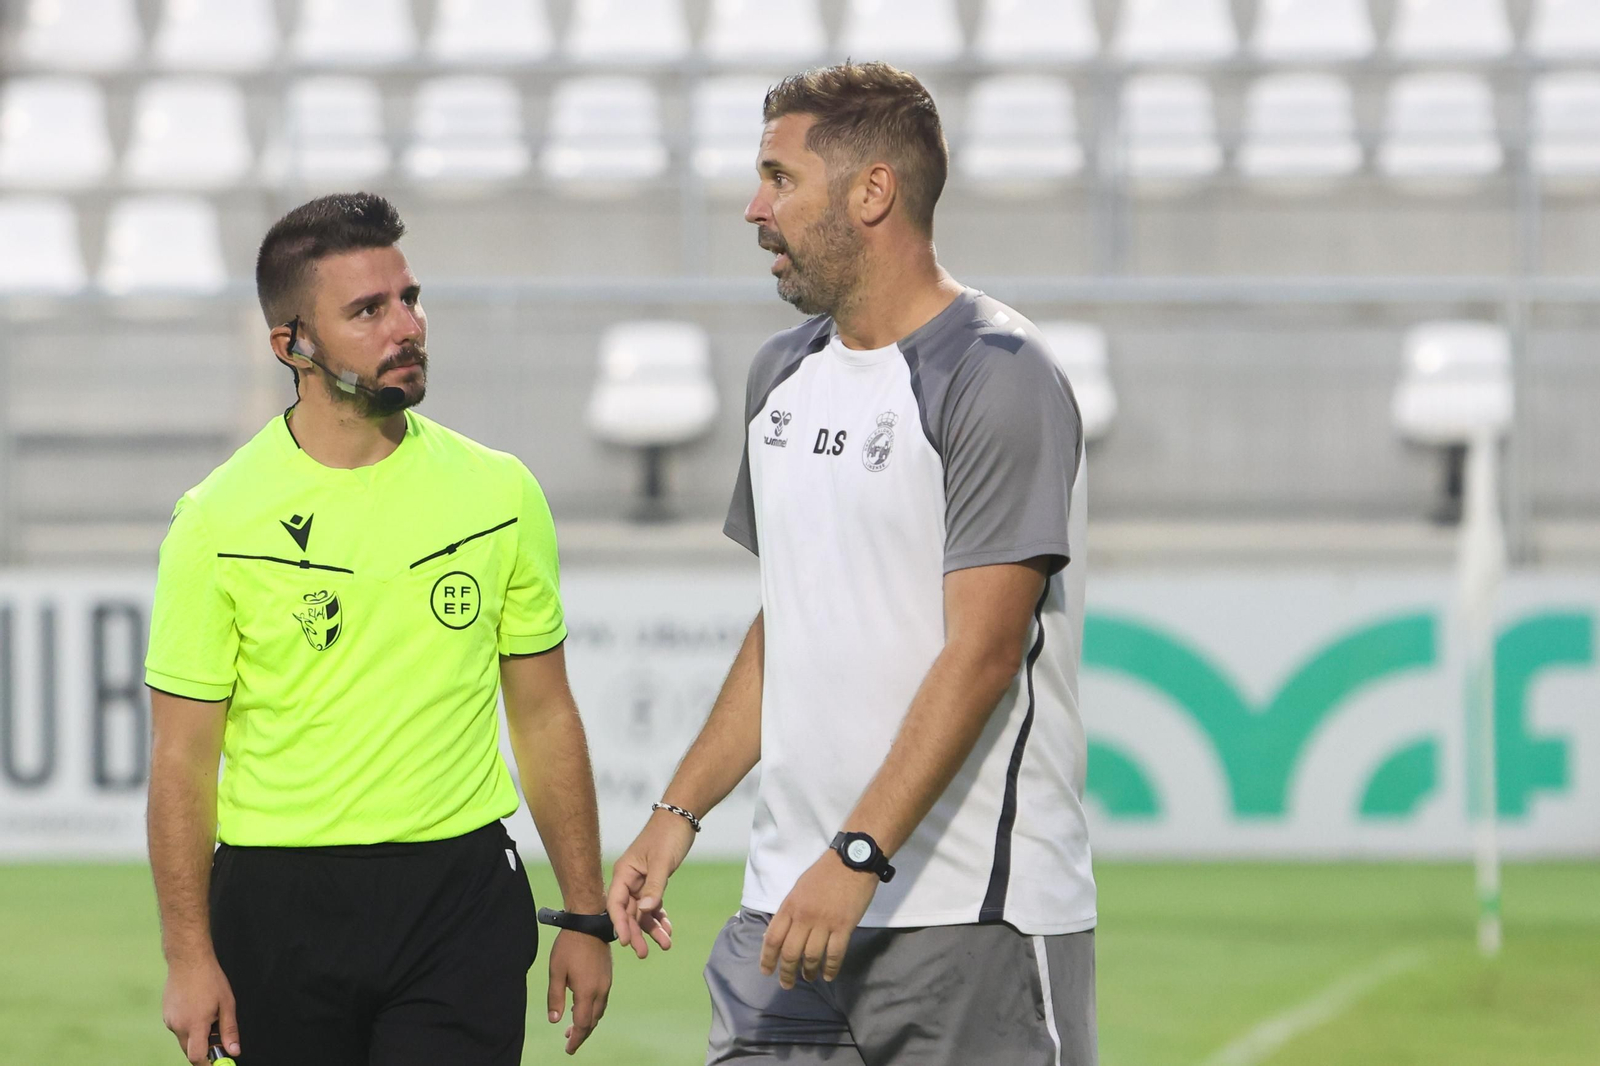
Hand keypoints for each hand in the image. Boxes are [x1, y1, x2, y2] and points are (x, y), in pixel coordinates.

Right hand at [162, 955, 239, 1063]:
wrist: (188, 960)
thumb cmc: (210, 979)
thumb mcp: (227, 1004)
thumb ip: (229, 1030)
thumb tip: (234, 1051)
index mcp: (195, 1024)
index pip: (196, 1057)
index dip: (207, 1064)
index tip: (217, 1062)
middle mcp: (178, 1026)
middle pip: (189, 1050)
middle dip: (203, 1049)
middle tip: (216, 1037)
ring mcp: (169, 1021)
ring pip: (184, 1039)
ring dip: (196, 1036)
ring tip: (207, 1014)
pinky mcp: (165, 1015)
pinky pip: (178, 1028)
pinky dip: (188, 1026)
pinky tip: (196, 1009)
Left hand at [546, 929, 612, 1054]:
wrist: (589, 924)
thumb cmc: (569, 947)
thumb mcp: (556, 972)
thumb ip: (555, 998)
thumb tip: (555, 1020)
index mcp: (586, 992)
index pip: (583, 1024)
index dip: (576, 1039)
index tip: (568, 1049)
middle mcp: (600, 991)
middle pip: (593, 1021)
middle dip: (582, 1033)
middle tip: (568, 1041)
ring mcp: (606, 983)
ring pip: (599, 1011)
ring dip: (588, 1022)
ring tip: (574, 1027)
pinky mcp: (608, 976)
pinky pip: (602, 1001)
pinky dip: (592, 1010)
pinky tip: (582, 1007)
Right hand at [606, 810, 694, 958]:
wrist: (682, 817)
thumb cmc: (668, 835)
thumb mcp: (662, 862)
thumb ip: (654, 887)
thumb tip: (645, 911)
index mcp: (624, 872)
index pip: (615, 903)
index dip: (619, 924)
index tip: (625, 942)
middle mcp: (629, 879)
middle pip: (628, 912)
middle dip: (636, 932)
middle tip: (644, 954)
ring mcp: (640, 882)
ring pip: (642, 911)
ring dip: (652, 928)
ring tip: (666, 945)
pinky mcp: (653, 882)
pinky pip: (653, 905)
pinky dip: (659, 917)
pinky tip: (668, 930)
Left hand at [760, 850, 879, 989]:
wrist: (852, 860)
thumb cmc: (824, 873)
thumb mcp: (799, 889)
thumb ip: (789, 911)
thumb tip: (777, 933)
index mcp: (790, 905)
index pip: (772, 938)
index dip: (767, 958)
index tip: (766, 971)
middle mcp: (804, 916)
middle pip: (790, 952)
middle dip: (787, 972)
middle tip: (787, 984)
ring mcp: (824, 922)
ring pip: (811, 956)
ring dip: (809, 972)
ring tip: (809, 978)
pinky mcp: (844, 926)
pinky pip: (834, 953)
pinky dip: (830, 968)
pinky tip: (828, 975)